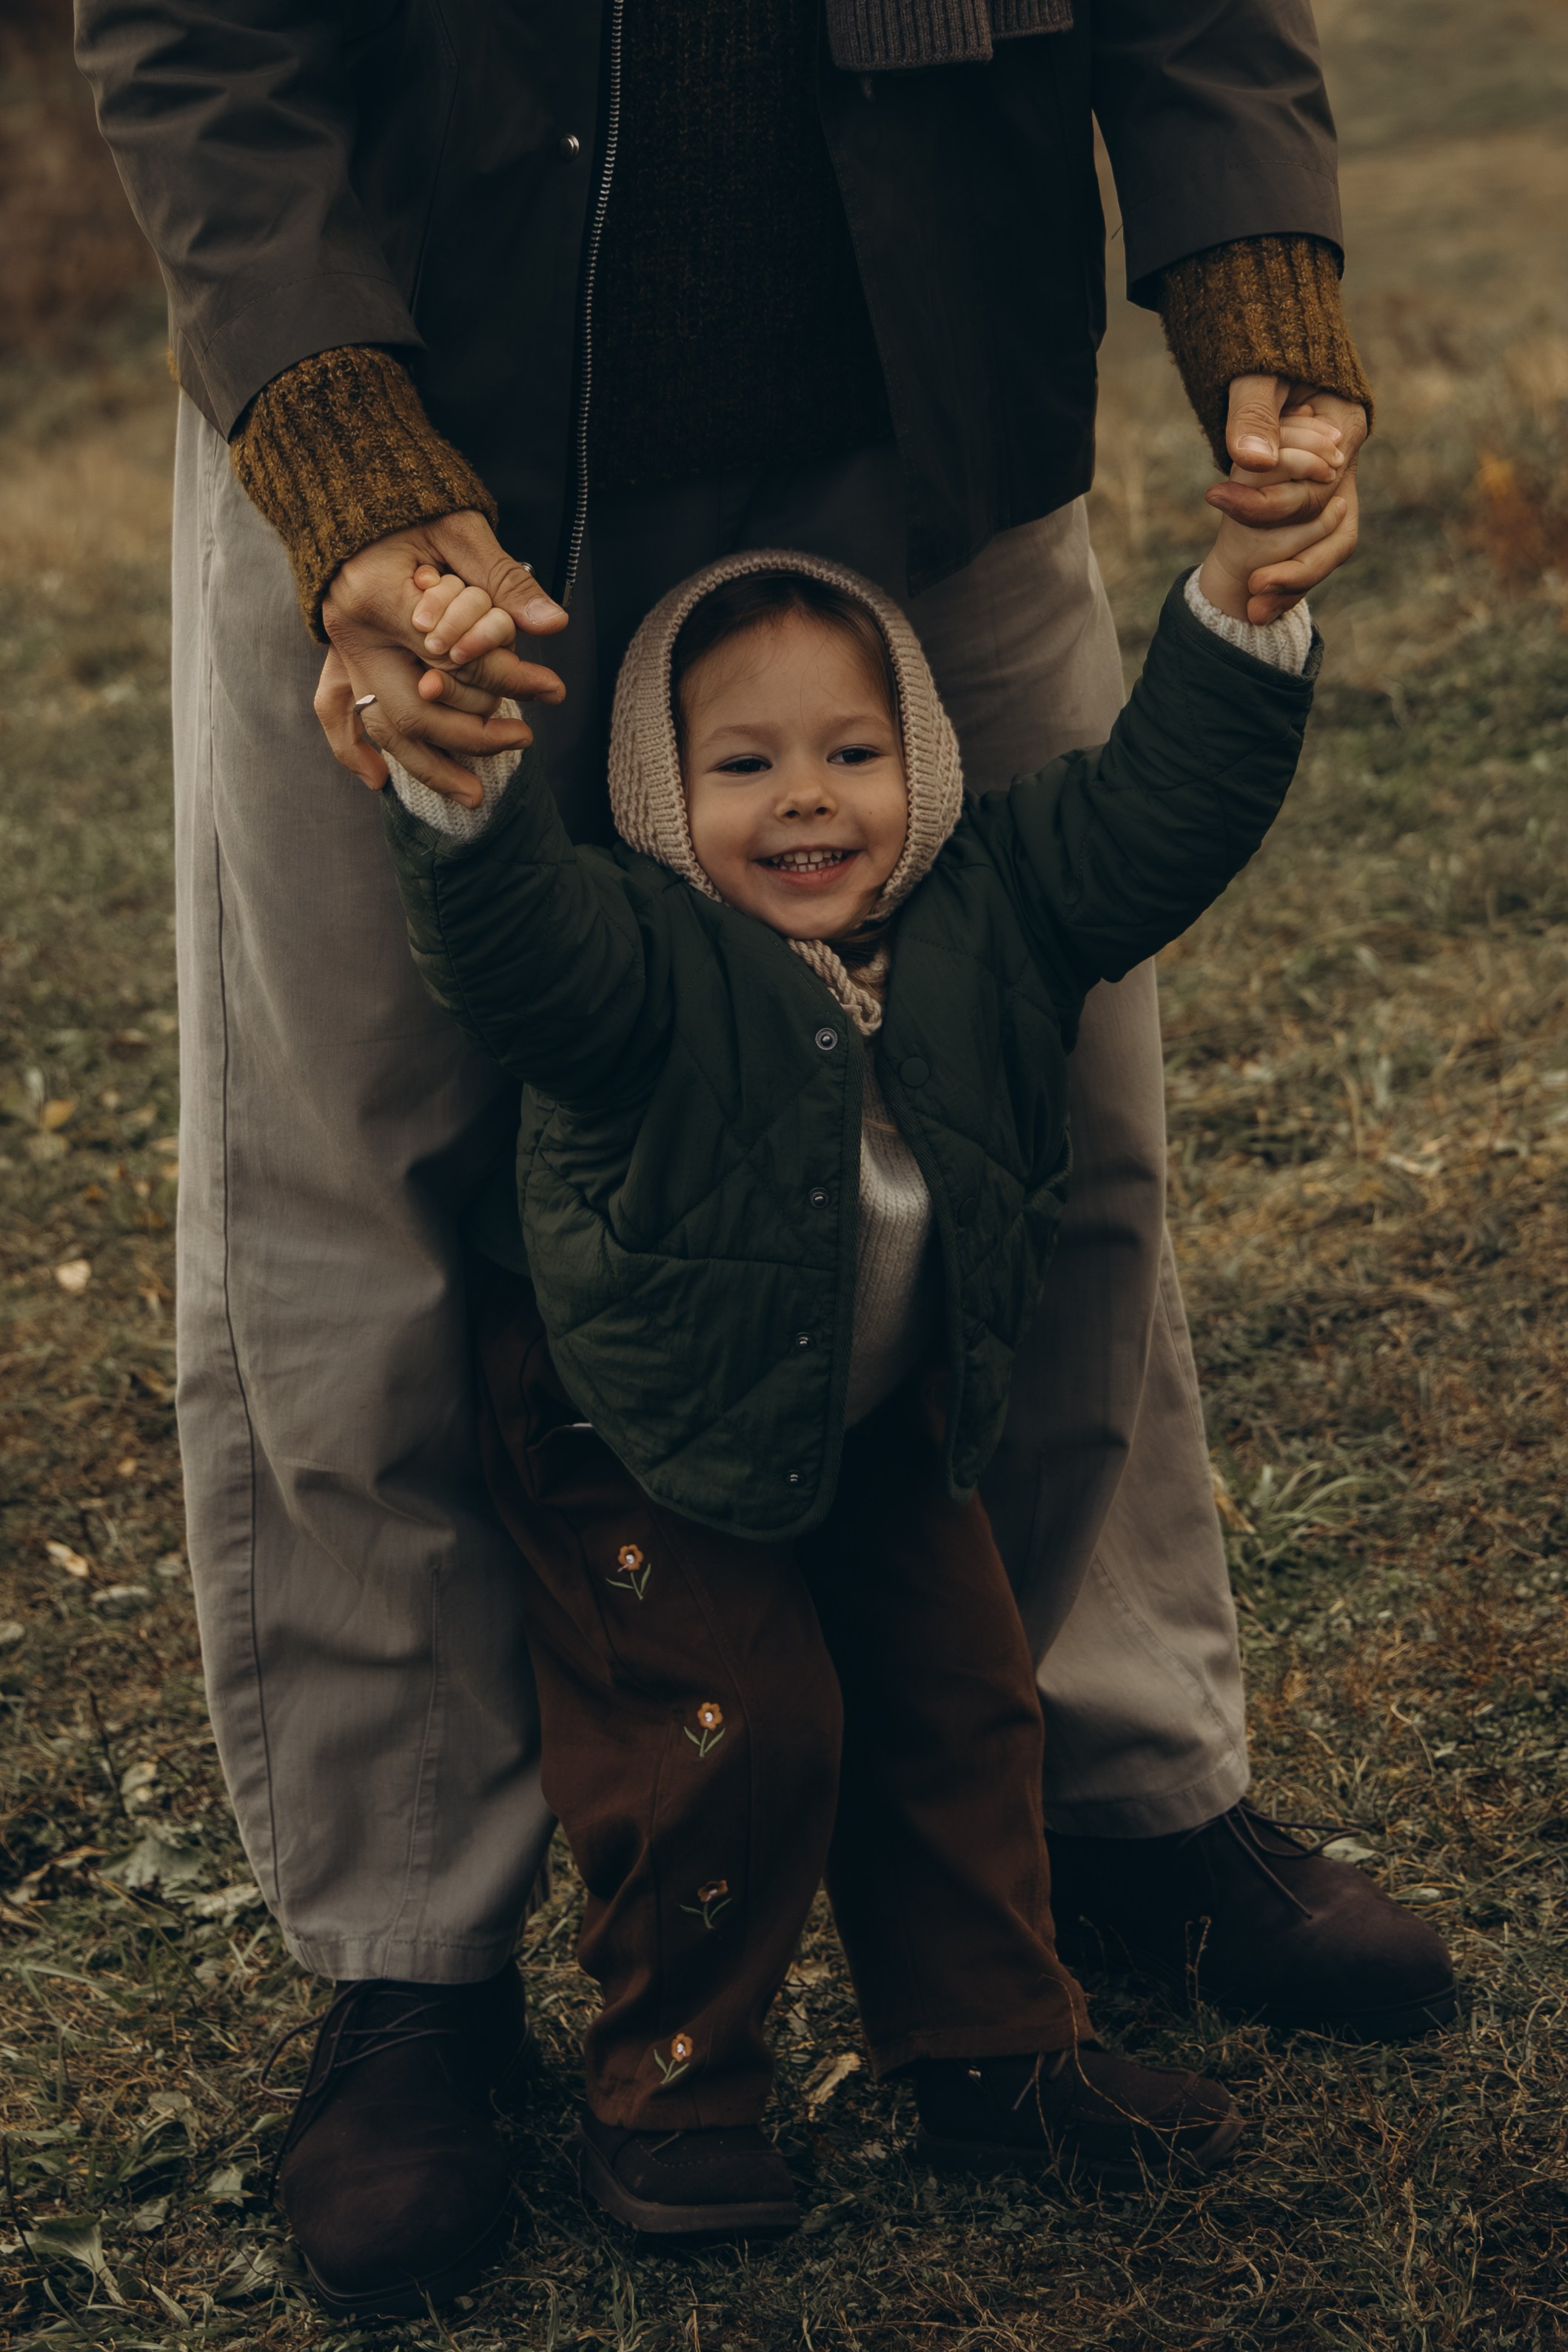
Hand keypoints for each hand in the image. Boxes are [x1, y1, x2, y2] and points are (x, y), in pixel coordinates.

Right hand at [318, 509, 567, 799]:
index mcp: (379, 593)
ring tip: (476, 793)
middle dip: (471, 732)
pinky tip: (380, 781)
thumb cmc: (410, 507)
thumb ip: (504, 579)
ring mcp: (342, 650)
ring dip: (428, 765)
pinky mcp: (340, 658)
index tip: (551, 689)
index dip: (506, 676)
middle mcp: (352, 632)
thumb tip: (553, 624)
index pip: (453, 657)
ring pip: (384, 724)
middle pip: (414, 707)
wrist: (351, 496)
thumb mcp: (460, 528)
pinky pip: (337, 715)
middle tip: (523, 738)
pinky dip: (353, 752)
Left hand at [1206, 376, 1367, 623]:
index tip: (1216, 504)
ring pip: (1332, 545)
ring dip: (1297, 581)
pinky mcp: (1318, 503)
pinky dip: (1291, 578)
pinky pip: (1314, 548)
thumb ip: (1254, 414)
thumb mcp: (1254, 376)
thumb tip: (1253, 461)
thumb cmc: (1262, 356)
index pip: (1315, 480)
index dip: (1270, 503)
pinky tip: (1258, 609)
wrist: (1270, 356)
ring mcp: (1336, 485)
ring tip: (1254, 613)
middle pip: (1324, 520)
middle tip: (1250, 586)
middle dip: (1290, 559)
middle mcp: (1346, 460)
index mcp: (1344, 423)